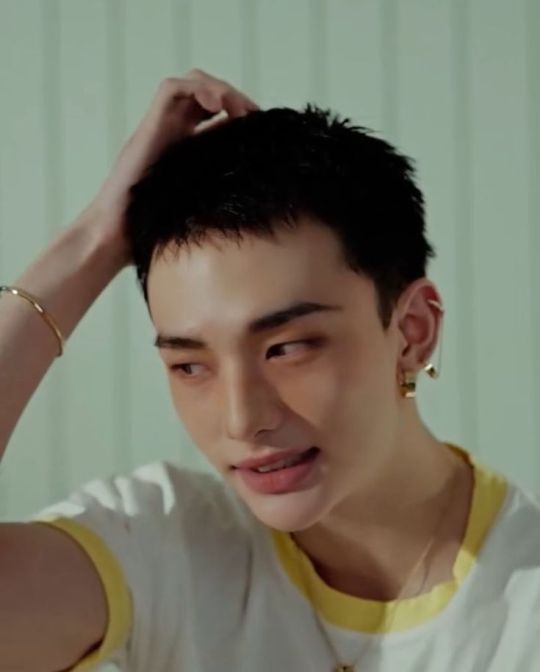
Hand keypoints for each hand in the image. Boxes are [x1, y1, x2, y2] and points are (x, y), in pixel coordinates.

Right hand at [87, 69, 258, 266]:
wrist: (119, 234)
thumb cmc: (157, 227)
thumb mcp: (202, 201)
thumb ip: (221, 185)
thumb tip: (258, 182)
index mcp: (186, 147)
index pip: (217, 115)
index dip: (241, 114)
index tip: (263, 129)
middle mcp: (173, 132)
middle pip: (207, 93)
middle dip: (236, 98)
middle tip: (256, 118)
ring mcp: (159, 128)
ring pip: (192, 84)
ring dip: (222, 90)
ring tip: (241, 111)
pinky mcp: (148, 127)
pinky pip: (172, 90)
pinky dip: (199, 89)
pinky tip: (220, 106)